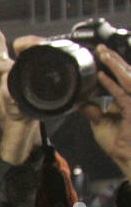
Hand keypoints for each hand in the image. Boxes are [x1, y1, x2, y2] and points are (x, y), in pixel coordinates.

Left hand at [78, 46, 130, 177]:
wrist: (128, 157)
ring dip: (114, 65)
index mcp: (126, 99)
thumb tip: (81, 102)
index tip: (100, 56)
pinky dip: (112, 83)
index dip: (111, 66)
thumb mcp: (100, 124)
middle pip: (125, 73)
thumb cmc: (119, 144)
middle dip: (113, 59)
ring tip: (103, 54)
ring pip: (126, 77)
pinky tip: (102, 75)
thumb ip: (93, 111)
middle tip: (100, 49)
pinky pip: (123, 92)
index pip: (119, 78)